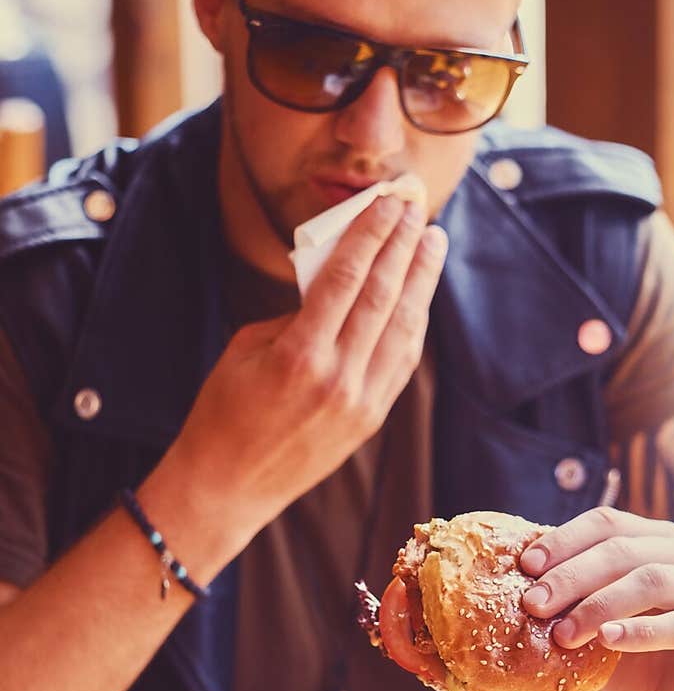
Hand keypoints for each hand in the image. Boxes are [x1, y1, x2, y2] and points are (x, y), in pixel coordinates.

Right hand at [164, 193, 446, 548]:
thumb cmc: (224, 411)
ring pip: (402, 329)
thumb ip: (295, 315)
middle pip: (383, 297)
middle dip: (403, 247)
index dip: (371, 234)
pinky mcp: (370, 421)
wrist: (228, 486)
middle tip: (417, 209)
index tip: (387, 203)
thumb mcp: (247, 349)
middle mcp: (338, 379)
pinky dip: (411, 324)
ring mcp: (360, 404)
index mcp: (300, 355)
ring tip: (432, 244)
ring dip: (420, 282)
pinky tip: (417, 297)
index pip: (347, 278)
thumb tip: (336, 286)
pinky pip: (400, 362)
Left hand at [520, 507, 673, 690]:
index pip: (607, 524)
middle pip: (625, 549)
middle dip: (572, 576)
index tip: (526, 566)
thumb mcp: (592, 634)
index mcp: (659, 542)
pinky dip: (640, 630)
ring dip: (600, 605)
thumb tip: (500, 593)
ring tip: (564, 633)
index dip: (564, 540)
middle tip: (533, 604)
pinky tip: (608, 641)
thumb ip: (563, 609)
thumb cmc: (637, 669)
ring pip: (654, 580)